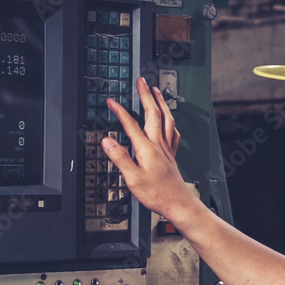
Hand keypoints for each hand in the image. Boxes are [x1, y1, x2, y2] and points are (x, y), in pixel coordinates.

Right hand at [102, 78, 196, 222]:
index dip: (120, 111)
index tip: (111, 102)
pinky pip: (172, 131)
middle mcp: (158, 144)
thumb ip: (120, 158)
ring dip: (160, 102)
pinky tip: (169, 119)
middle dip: (146, 95)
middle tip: (141, 81)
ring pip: (166, 118)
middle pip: (153, 113)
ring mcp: (167, 148)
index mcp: (147, 148)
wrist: (177, 203)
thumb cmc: (157, 194)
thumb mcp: (132, 179)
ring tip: (156, 91)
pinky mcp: (171, 154)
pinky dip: (170, 120)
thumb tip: (107, 142)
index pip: (130, 124)